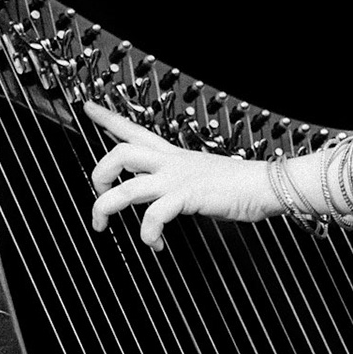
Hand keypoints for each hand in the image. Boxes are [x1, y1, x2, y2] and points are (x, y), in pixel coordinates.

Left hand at [84, 101, 282, 248]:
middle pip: (120, 152)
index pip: (134, 129)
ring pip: (126, 187)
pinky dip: (148, 234)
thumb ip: (179, 183)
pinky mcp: (186, 196)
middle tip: (97, 193)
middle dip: (98, 173)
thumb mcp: (201, 176)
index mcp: (172, 154)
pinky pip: (154, 215)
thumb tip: (167, 198)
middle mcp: (170, 162)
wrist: (264, 185)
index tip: (88, 109)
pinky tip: (154, 244)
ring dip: (106, 207)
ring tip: (102, 225)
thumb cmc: (238, 185)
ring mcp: (177, 179)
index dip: (108, 118)